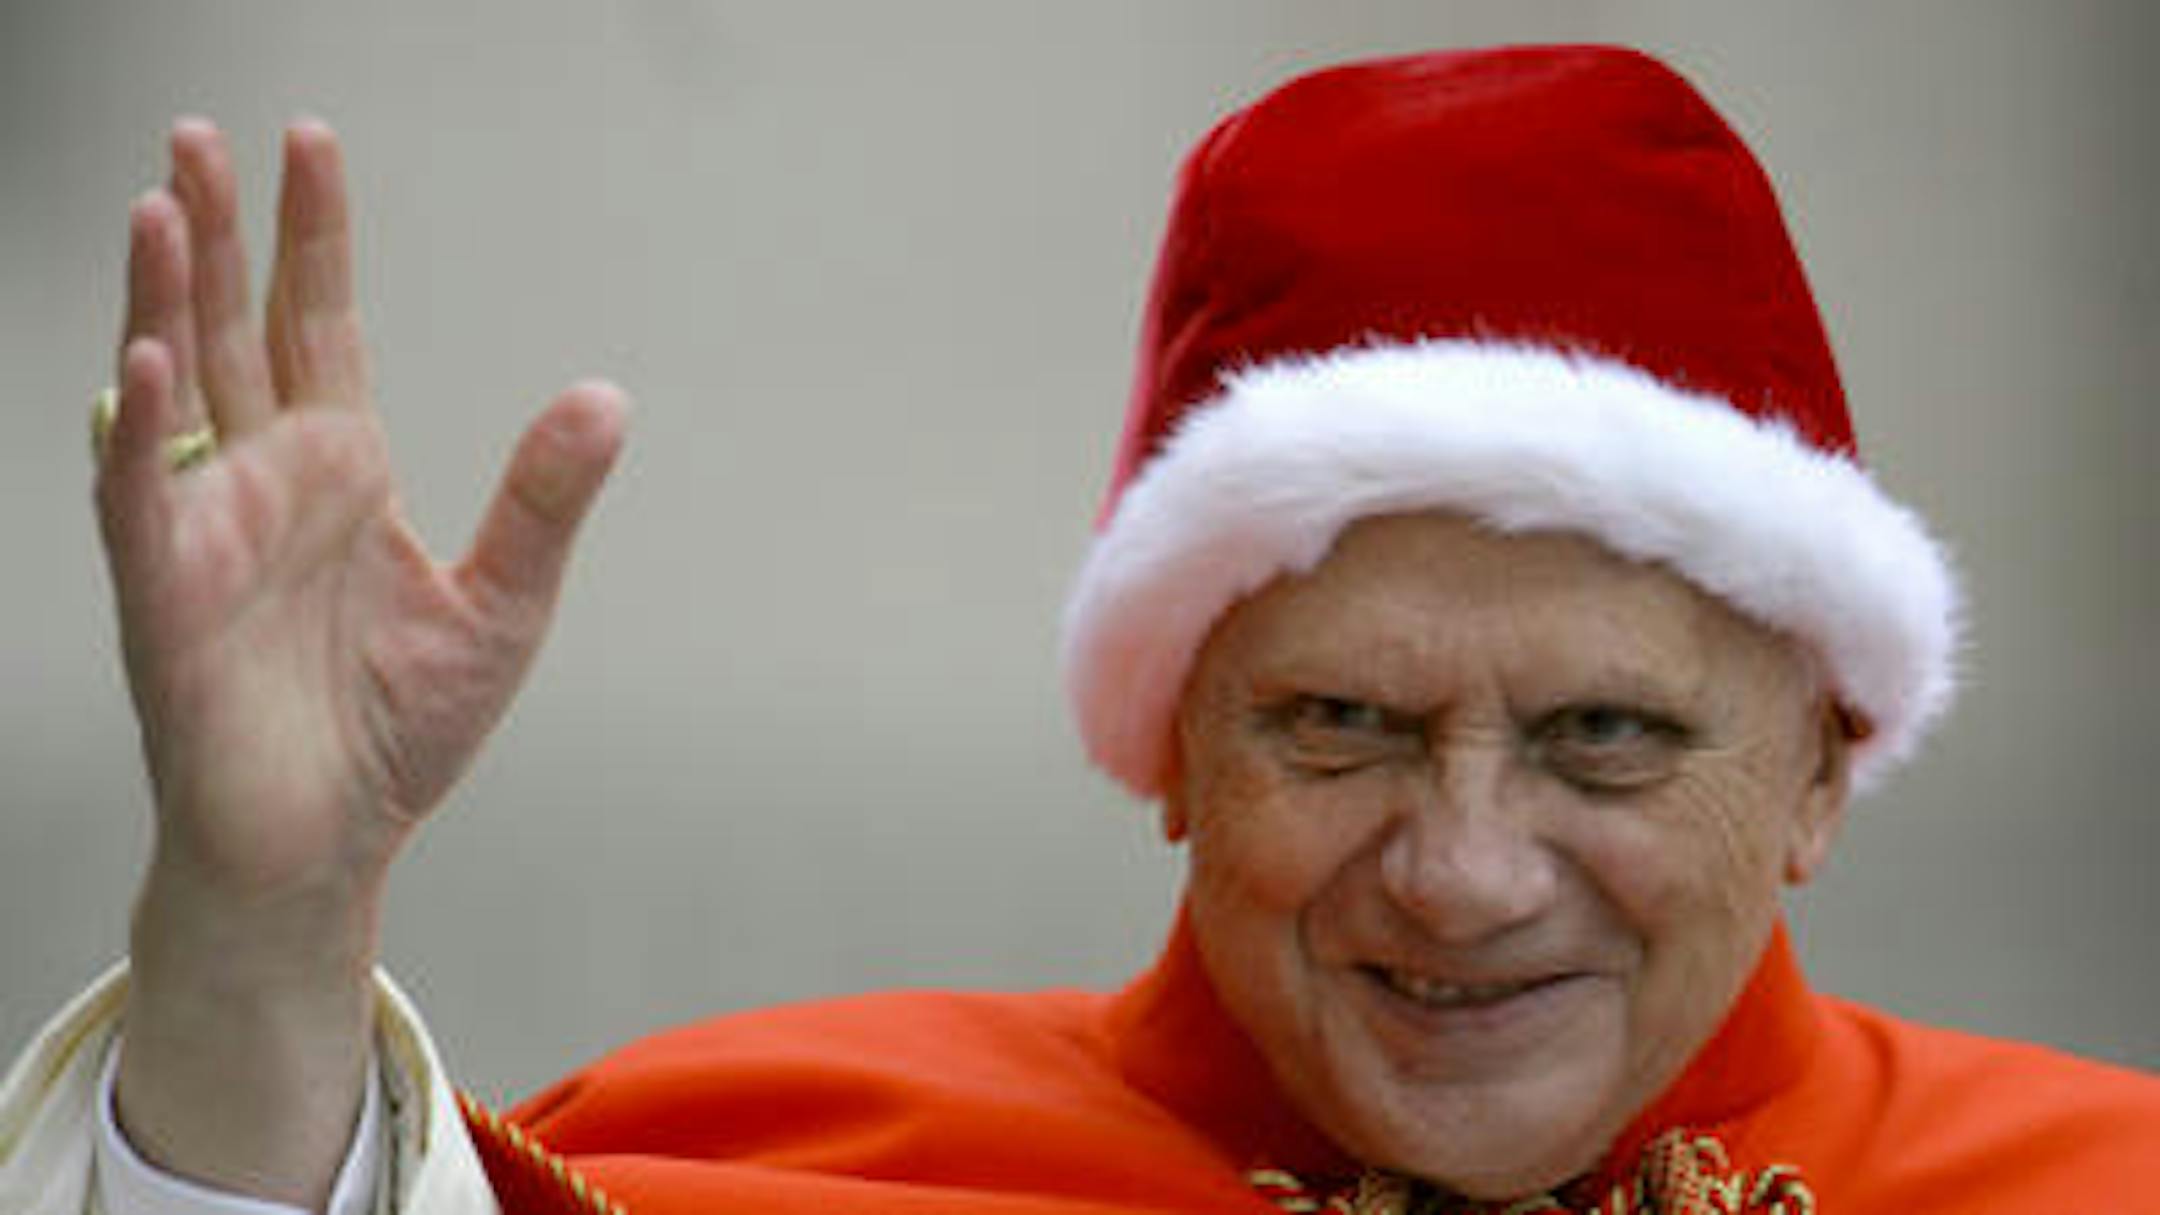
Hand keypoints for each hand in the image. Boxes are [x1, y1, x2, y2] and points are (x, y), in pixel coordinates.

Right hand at [101, 117, 625, 1204]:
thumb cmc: (401, 730)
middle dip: (213, 233)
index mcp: (343, 468)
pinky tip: (143, 363)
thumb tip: (608, 398)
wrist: (333, 841)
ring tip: (160, 207)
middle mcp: (267, 481)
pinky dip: (140, 436)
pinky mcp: (168, 598)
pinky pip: (144, 502)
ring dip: (161, 300)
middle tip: (198, 135)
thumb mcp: (504, 602)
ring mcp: (210, 531)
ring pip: (173, 391)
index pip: (317, 321)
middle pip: (231, 328)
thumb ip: (544, 498)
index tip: (309, 143)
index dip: (312, 235)